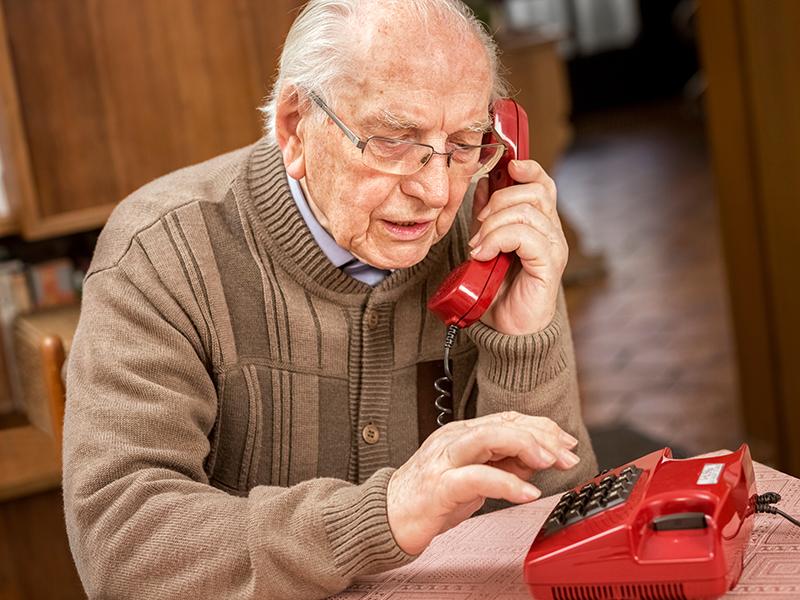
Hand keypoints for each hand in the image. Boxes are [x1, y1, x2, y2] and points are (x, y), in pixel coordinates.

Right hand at [386, 411, 580, 554]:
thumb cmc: (429, 498)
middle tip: (566, 454)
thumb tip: (536, 461)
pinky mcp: (439, 486)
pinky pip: (476, 478)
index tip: (566, 443)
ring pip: (487, 438)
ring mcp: (444, 460)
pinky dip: (506, 484)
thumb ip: (503, 465)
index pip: (508, 419)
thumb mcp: (474, 478)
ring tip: (549, 462)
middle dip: (541, 436)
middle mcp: (453, 440)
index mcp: (462, 434)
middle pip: (502, 423)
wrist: (388, 518)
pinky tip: (527, 494)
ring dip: (524, 446)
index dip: (542, 427)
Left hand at [469, 160, 566, 334]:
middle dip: (499, 200)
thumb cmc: (497, 291)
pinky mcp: (549, 265)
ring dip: (493, 225)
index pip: (542, 183)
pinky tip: (483, 254)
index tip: (506, 167)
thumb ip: (486, 216)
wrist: (506, 330)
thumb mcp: (485, 243)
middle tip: (479, 224)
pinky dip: (497, 240)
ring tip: (478, 247)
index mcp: (540, 224)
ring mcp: (554, 248)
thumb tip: (481, 184)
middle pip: (534, 191)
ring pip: (526, 212)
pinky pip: (525, 236)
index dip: (527, 168)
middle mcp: (552, 233)